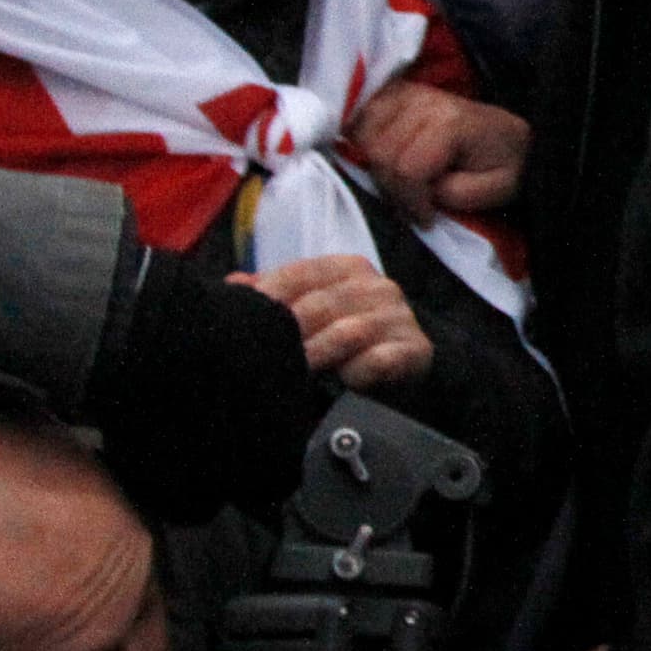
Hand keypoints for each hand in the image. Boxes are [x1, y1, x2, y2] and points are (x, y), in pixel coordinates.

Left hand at [234, 254, 430, 389]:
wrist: (404, 364)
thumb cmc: (348, 335)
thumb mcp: (312, 310)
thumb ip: (277, 296)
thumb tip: (234, 283)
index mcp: (350, 268)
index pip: (302, 273)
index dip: (270, 294)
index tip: (243, 317)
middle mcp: (379, 287)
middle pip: (322, 304)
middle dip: (290, 331)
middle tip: (262, 354)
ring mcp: (399, 317)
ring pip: (350, 332)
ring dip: (317, 353)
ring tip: (293, 370)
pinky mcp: (416, 349)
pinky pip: (380, 360)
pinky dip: (357, 372)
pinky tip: (342, 382)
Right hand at [350, 79, 528, 223]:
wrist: (511, 137)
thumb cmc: (505, 165)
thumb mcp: (496, 189)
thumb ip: (456, 194)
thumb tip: (420, 193)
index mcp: (451, 123)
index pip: (407, 168)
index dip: (411, 200)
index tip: (426, 218)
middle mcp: (424, 101)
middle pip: (380, 153)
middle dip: (393, 188)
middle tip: (414, 205)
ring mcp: (406, 93)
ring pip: (364, 137)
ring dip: (378, 167)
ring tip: (404, 184)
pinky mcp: (393, 94)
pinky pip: (360, 120)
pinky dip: (365, 144)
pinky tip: (385, 162)